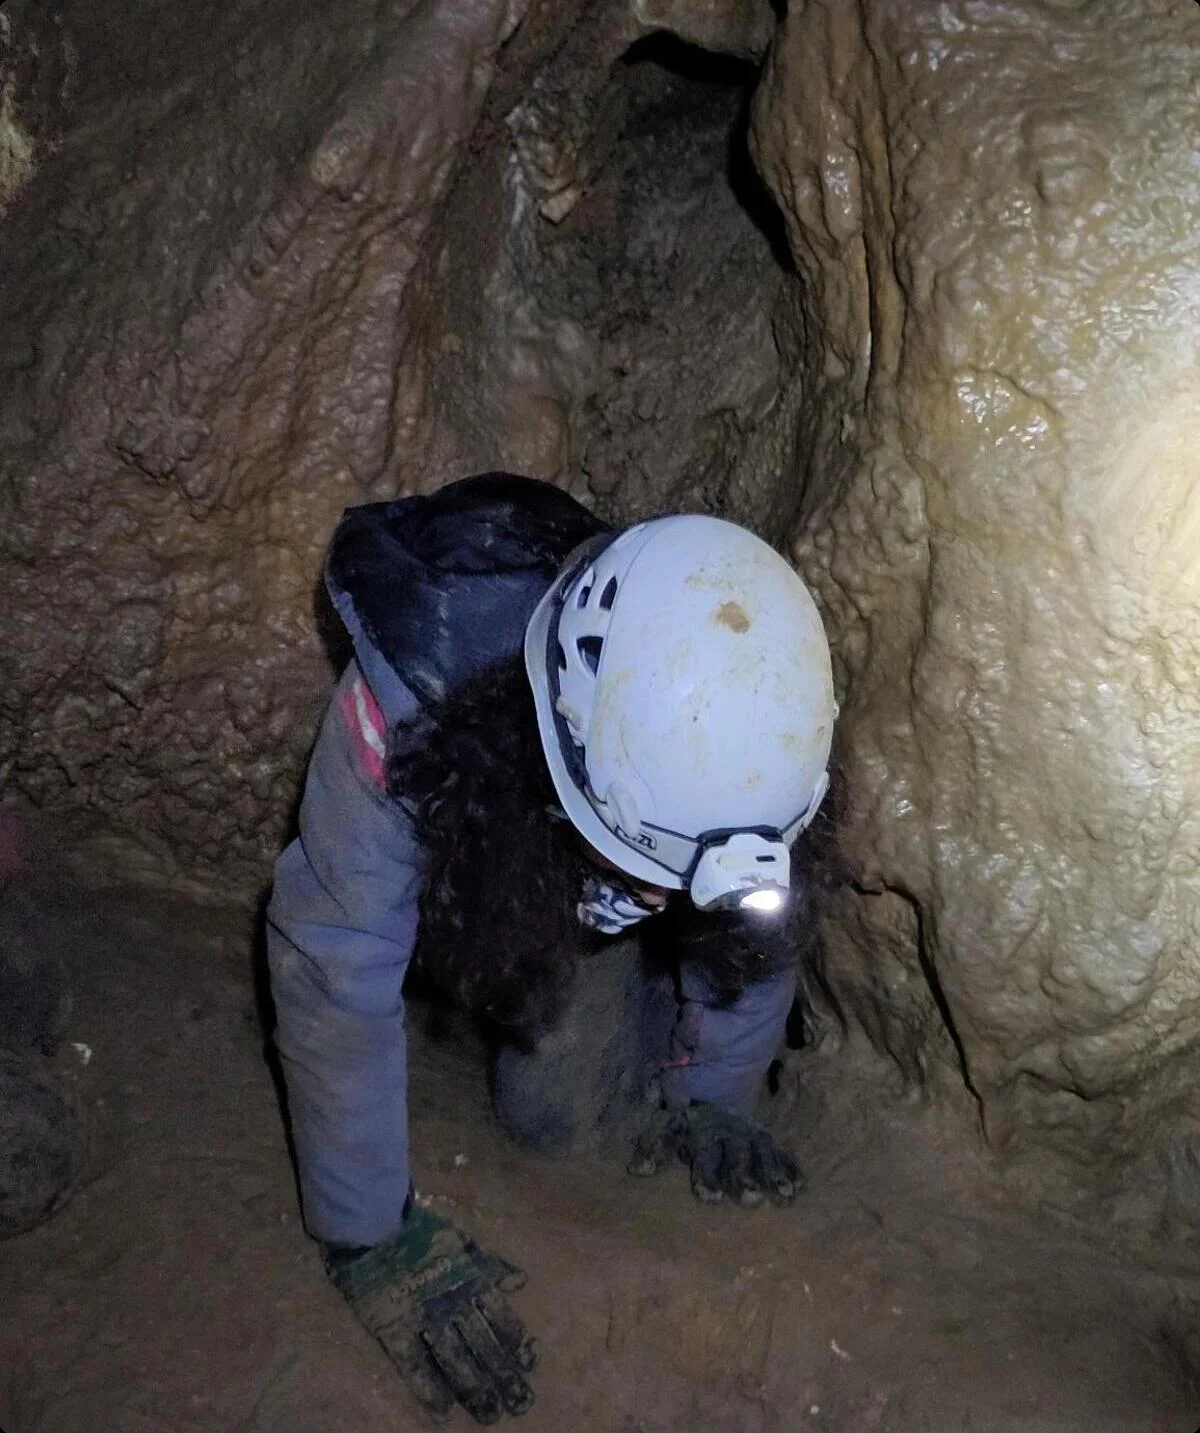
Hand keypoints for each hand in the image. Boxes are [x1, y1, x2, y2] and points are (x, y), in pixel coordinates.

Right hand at [327, 1203, 536, 1423]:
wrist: (377, 1225)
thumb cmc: (422, 1232)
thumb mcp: (464, 1241)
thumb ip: (492, 1265)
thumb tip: (521, 1283)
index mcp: (471, 1281)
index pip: (500, 1317)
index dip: (516, 1342)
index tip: (531, 1365)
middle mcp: (453, 1303)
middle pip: (483, 1345)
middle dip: (502, 1375)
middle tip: (520, 1404)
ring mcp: (425, 1318)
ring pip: (455, 1359)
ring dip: (474, 1388)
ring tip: (490, 1413)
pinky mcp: (396, 1329)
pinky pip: (414, 1363)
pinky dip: (428, 1388)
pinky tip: (443, 1411)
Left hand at [629, 1102, 802, 1206]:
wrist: (712, 1072)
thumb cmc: (684, 1114)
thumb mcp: (665, 1125)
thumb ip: (653, 1148)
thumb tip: (638, 1171)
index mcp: (701, 1133)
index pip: (704, 1155)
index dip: (706, 1176)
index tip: (710, 1199)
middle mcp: (728, 1135)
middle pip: (736, 1157)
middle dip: (742, 1178)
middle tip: (749, 1199)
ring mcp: (748, 1134)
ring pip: (761, 1154)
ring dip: (771, 1174)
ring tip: (783, 1195)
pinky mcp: (764, 1136)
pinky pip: (779, 1151)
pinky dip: (789, 1167)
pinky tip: (800, 1187)